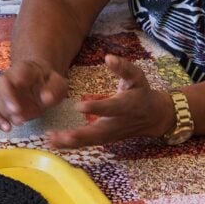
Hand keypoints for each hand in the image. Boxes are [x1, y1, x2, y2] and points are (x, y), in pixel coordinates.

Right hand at [0, 58, 67, 129]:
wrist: (41, 84)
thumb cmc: (49, 82)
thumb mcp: (58, 83)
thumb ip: (54, 89)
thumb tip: (46, 99)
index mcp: (23, 70)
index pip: (13, 74)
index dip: (12, 84)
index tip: (17, 98)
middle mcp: (9, 79)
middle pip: (0, 86)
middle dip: (6, 100)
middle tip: (16, 112)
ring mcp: (3, 92)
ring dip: (3, 113)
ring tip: (18, 123)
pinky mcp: (2, 105)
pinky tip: (7, 128)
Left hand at [47, 55, 172, 149]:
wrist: (153, 116)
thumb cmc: (141, 92)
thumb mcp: (137, 77)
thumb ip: (124, 68)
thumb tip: (108, 57)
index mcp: (126, 106)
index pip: (111, 108)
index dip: (97, 107)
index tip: (80, 106)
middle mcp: (117, 123)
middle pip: (98, 132)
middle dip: (80, 135)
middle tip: (62, 135)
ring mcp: (111, 134)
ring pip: (90, 141)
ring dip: (71, 143)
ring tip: (51, 139)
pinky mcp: (105, 139)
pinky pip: (87, 144)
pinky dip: (71, 146)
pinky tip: (54, 143)